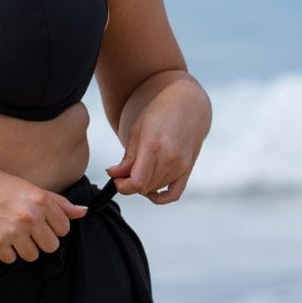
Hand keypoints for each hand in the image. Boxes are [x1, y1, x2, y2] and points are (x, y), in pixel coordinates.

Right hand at [0, 167, 87, 263]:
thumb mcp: (32, 189)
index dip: (53, 227)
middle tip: (26, 230)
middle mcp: (30, 216)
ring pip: (32, 256)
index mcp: (41, 201)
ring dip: (23, 248)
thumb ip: (59, 203)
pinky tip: (0, 237)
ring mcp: (13, 230)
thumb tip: (83, 212)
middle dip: (40, 240)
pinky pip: (11, 259)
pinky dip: (5, 252)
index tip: (41, 222)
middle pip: (51, 246)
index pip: (64, 229)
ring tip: (12, 233)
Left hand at [106, 78, 209, 203]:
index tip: (116, 179)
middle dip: (130, 184)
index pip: (137, 182)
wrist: (188, 105)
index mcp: (154, 146)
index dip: (122, 186)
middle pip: (144, 187)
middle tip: (124, 171)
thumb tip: (114, 175)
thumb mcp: (137, 130)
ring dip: (143, 185)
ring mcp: (181, 165)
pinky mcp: (187, 169)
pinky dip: (160, 197)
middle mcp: (170, 158)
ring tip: (138, 169)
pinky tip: (151, 192)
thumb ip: (127, 157)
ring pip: (155, 189)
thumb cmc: (159, 113)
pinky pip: (174, 194)